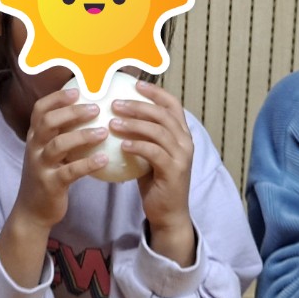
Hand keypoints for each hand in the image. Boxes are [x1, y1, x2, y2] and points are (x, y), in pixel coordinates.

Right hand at [0, 87, 106, 285]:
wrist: (33, 211)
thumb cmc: (48, 176)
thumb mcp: (49, 152)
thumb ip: (62, 134)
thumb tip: (89, 112)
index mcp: (35, 137)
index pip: (40, 109)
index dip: (57, 98)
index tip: (78, 90)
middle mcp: (34, 148)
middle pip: (48, 122)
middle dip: (71, 112)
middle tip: (96, 107)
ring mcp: (40, 166)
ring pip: (58, 145)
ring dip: (82, 135)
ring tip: (103, 131)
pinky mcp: (50, 184)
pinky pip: (70, 171)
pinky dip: (88, 164)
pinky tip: (104, 159)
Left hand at [110, 81, 195, 266]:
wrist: (168, 213)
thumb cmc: (155, 182)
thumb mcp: (149, 154)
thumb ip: (141, 135)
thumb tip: (115, 115)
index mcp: (181, 134)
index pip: (172, 104)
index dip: (155, 92)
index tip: (135, 83)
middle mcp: (185, 142)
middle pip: (163, 114)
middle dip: (139, 105)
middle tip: (115, 103)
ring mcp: (182, 156)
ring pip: (158, 131)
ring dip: (134, 124)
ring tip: (112, 122)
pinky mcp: (174, 171)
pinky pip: (154, 152)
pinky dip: (137, 145)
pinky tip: (121, 144)